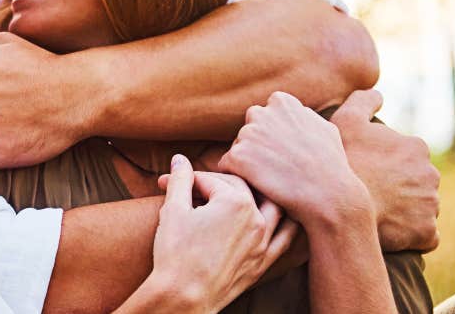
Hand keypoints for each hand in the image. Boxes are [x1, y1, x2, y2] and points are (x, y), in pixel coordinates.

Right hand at [117, 156, 296, 312]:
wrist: (183, 297)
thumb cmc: (175, 253)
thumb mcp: (173, 209)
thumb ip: (181, 179)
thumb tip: (180, 158)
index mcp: (235, 202)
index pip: (212, 180)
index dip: (188, 179)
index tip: (168, 182)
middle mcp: (256, 219)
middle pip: (239, 189)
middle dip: (213, 185)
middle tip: (189, 189)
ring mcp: (264, 242)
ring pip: (272, 208)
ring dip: (259, 195)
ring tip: (243, 190)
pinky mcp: (264, 262)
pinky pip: (285, 239)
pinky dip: (286, 224)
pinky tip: (283, 217)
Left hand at [219, 91, 372, 224]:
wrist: (328, 195)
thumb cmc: (331, 165)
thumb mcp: (324, 128)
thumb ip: (303, 115)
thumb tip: (294, 110)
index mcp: (281, 102)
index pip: (265, 116)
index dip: (273, 137)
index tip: (285, 153)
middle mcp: (260, 113)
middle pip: (249, 131)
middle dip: (257, 147)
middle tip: (275, 168)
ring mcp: (247, 134)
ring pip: (238, 149)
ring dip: (248, 164)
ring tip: (271, 180)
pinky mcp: (237, 156)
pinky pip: (227, 166)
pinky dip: (238, 177)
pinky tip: (257, 187)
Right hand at [330, 90, 440, 251]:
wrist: (340, 206)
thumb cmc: (342, 160)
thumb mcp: (345, 119)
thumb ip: (364, 100)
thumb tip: (379, 94)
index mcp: (416, 147)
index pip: (406, 156)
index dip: (385, 164)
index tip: (367, 171)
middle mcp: (431, 174)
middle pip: (416, 181)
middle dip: (399, 187)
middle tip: (371, 192)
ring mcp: (431, 205)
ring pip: (421, 207)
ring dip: (405, 210)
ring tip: (378, 213)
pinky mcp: (427, 232)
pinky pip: (424, 234)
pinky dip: (412, 234)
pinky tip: (392, 231)